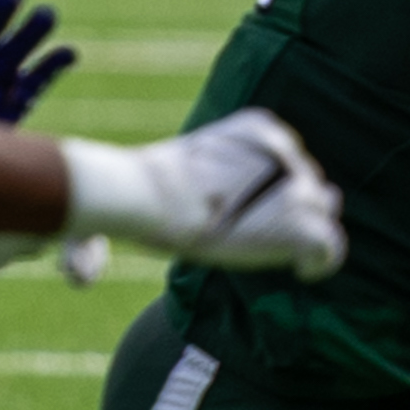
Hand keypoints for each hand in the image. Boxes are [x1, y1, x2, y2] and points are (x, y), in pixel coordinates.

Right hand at [61, 108, 345, 277]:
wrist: (156, 196)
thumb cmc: (130, 196)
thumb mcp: (119, 196)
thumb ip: (101, 237)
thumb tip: (79, 281)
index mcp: (258, 128)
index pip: (287, 157)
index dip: (272, 190)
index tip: (238, 217)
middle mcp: (287, 150)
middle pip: (311, 182)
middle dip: (290, 207)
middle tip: (252, 232)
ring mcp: (300, 186)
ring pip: (322, 211)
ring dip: (303, 231)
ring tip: (267, 248)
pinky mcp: (304, 223)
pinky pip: (331, 245)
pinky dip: (320, 261)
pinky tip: (299, 271)